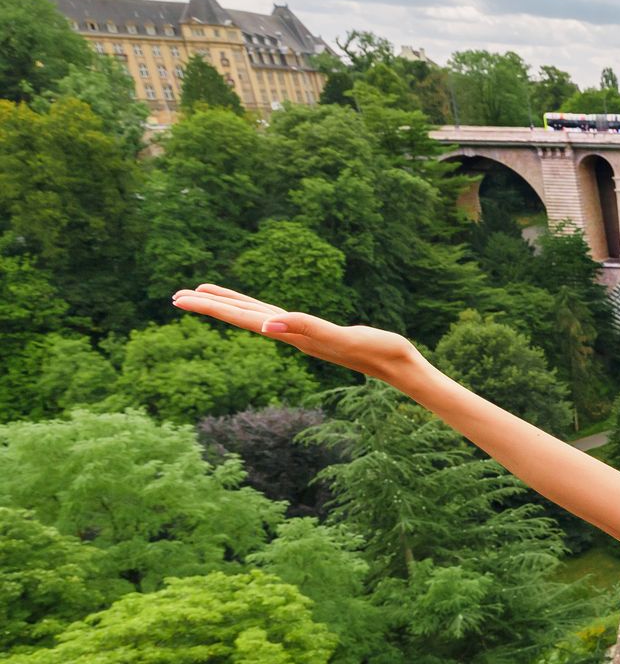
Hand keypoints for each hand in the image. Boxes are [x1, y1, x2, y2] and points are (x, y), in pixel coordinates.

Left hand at [170, 284, 422, 383]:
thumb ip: (305, 328)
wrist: (400, 367)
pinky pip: (278, 318)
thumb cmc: (378, 351)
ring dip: (231, 307)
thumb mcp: (340, 337)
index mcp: (292, 334)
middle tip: (176, 297)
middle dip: (210, 306)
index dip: (213, 307)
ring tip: (205, 297)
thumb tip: (266, 326)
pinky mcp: (317, 333)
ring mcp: (304, 335)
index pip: (244, 318)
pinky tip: (256, 313)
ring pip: (258, 317)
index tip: (181, 299)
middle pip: (243, 317)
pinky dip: (259, 312)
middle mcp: (292, 335)